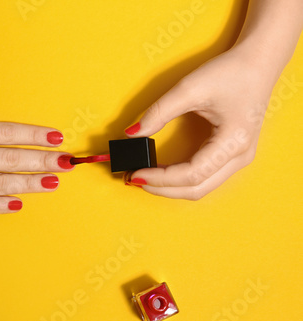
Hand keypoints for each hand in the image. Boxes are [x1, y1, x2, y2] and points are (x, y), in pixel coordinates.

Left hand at [123, 48, 274, 199]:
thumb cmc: (230, 72)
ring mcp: (239, 159)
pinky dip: (181, 179)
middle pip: (196, 189)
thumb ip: (158, 113)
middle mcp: (240, 157)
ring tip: (145, 177)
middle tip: (134, 179)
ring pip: (201, 188)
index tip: (136, 174)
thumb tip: (131, 133)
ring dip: (171, 187)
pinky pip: (205, 177)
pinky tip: (162, 172)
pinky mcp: (233, 156)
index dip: (160, 179)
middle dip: (163, 188)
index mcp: (233, 142)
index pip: (191, 174)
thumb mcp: (189, 89)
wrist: (257, 63)